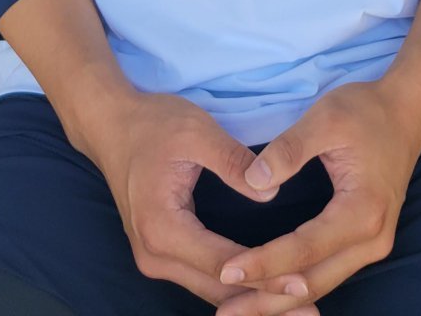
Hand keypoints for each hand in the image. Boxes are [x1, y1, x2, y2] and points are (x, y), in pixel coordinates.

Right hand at [85, 90, 325, 313]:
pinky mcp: (161, 253)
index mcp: (163, 227)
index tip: (304, 281)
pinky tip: (265, 289)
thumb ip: (234, 162)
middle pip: (218, 290)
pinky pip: (202, 279)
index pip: (224, 263)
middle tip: (310, 306)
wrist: (110, 124)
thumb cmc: (154, 123)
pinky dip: (235, 287)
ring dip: (252, 299)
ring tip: (297, 304)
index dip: (266, 275)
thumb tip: (272, 192)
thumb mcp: (197, 132)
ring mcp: (154, 258)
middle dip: (264, 300)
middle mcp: (154, 255)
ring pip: (211, 291)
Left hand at [212, 78, 420, 314]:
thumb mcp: (325, 118)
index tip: (226, 271)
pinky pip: (328, 274)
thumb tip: (253, 182)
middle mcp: (373, 240)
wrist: (407, 112)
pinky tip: (268, 292)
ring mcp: (373, 245)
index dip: (264, 263)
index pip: (304, 249)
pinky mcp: (367, 243)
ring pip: (321, 285)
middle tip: (223, 309)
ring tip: (237, 310)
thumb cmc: (366, 111)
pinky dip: (297, 286)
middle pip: (314, 282)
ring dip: (280, 299)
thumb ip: (289, 150)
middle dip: (268, 298)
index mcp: (363, 211)